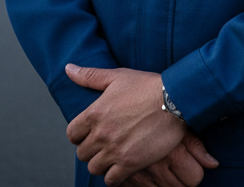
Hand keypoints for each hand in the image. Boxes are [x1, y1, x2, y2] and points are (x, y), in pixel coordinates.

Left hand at [65, 65, 217, 185]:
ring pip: (94, 168)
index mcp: (94, 113)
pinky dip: (114, 176)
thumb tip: (68, 69)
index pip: (72, 134)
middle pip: (82, 154)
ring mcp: (115, 150)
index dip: (79, 134)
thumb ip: (89, 75)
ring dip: (101, 163)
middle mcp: (101, 133)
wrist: (175, 100)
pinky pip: (111, 180)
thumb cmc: (146, 86)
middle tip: (103, 144)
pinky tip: (121, 166)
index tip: (89, 133)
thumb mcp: (116, 76)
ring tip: (112, 155)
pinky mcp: (130, 163)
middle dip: (90, 149)